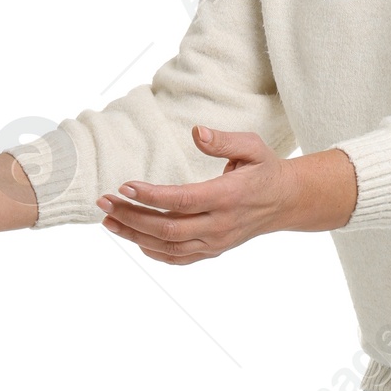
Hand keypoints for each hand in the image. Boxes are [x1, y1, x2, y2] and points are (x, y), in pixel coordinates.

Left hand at [97, 127, 356, 264]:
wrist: (285, 202)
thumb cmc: (264, 169)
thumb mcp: (252, 146)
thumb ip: (224, 140)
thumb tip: (196, 132)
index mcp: (228, 197)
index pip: (182, 200)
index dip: (151, 196)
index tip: (124, 185)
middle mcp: (220, 225)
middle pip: (168, 228)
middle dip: (131, 216)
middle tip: (104, 202)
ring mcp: (216, 242)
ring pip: (168, 246)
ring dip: (134, 235)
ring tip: (108, 220)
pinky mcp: (213, 250)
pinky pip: (178, 258)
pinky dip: (152, 251)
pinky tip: (133, 237)